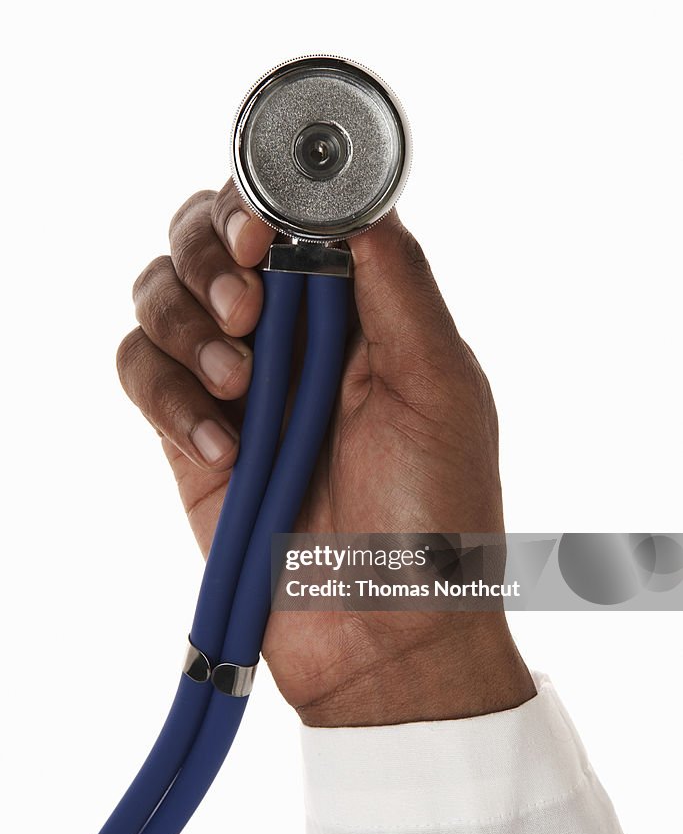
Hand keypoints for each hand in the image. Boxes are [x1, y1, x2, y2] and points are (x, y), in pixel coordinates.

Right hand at [117, 182, 535, 725]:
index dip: (258, 205)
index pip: (286, 217)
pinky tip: (223, 450)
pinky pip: (141, 374)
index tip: (259, 234)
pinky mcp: (188, 436)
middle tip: (244, 308)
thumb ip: (399, 285)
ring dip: (186, 326)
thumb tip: (360, 200)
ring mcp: (234, 384)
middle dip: (209, 255)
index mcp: (356, 310)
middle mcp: (290, 335)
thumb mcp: (439, 386)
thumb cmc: (436, 514)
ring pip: (159, 296)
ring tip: (239, 384)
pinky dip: (167, 398)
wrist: (387, 634)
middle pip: (206, 239)